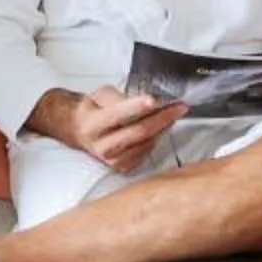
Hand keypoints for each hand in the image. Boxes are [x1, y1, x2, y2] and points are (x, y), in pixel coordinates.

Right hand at [65, 86, 185, 170]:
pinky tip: (160, 128)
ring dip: (164, 128)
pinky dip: (157, 138)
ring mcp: (113, 159)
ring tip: (173, 114)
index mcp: (94, 124)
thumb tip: (146, 103)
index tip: (155, 100)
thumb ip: (122, 97)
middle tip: (179, 107)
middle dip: (163, 117)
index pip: (119, 114)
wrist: (82, 130)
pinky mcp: (122, 167)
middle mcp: (103, 145)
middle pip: (139, 131)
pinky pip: (147, 152)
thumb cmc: (95, 110)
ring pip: (147, 143)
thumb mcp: (102, 95)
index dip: (138, 106)